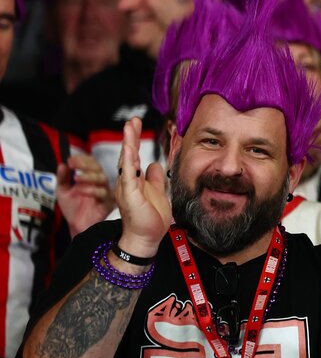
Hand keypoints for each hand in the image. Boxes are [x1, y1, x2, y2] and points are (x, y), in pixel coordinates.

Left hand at [56, 154, 114, 236]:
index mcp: (90, 177)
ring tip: (76, 178)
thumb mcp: (62, 191)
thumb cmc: (73, 208)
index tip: (70, 160)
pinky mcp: (107, 202)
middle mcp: (99, 182)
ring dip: (88, 176)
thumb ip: (62, 178)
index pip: (90, 162)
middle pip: (97, 167)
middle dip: (85, 164)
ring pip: (102, 178)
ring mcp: (104, 191)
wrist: (77, 226)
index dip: (81, 159)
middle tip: (74, 164)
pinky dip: (91, 190)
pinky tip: (80, 190)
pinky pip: (102, 193)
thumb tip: (62, 165)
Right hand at [115, 118, 171, 256]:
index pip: (133, 156)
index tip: (137, 125)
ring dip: (129, 142)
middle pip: (128, 154)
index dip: (135, 140)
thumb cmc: (150, 219)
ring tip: (130, 126)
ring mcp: (128, 187)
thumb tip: (154, 165)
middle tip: (133, 119)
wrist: (147, 238)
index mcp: (134, 180)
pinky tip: (128, 148)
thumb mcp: (157, 193)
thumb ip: (155, 179)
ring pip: (127, 160)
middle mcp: (128, 181)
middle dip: (130, 136)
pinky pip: (128, 174)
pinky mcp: (130, 194)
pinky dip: (128, 160)